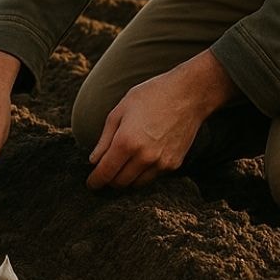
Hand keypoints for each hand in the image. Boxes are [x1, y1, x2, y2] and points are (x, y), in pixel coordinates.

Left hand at [86, 49, 236, 189]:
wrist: (188, 94)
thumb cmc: (152, 96)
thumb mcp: (120, 110)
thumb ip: (104, 139)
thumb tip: (94, 160)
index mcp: (126, 142)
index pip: (105, 173)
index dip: (95, 181)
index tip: (91, 183)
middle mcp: (144, 156)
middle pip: (120, 183)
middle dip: (109, 180)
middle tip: (106, 172)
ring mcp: (161, 162)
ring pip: (136, 184)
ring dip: (127, 179)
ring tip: (123, 165)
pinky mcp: (174, 164)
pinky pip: (153, 177)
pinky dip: (144, 173)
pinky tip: (143, 158)